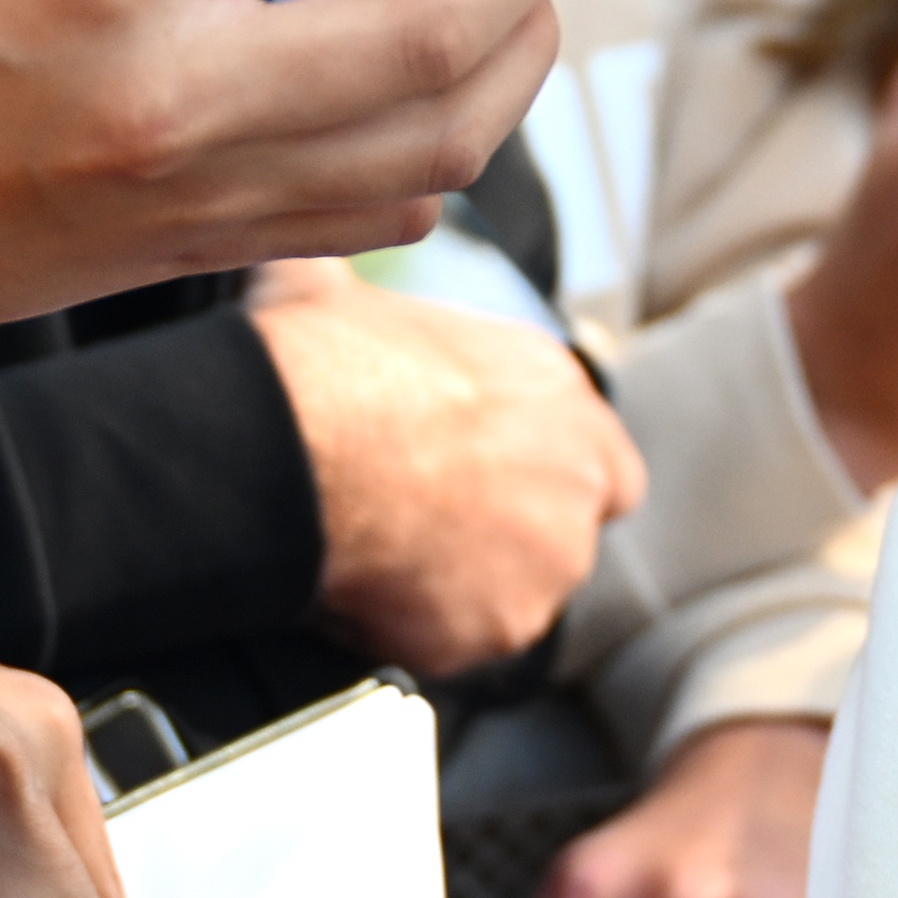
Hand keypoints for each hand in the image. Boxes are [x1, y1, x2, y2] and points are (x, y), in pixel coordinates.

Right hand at [250, 259, 644, 678]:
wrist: (293, 451)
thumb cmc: (323, 368)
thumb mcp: (334, 289)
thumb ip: (345, 281)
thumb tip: (298, 255)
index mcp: (556, 390)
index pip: (604, 463)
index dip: (549, 480)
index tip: (494, 485)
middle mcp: (575, 476)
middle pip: (561, 534)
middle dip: (503, 539)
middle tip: (424, 527)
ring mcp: (548, 558)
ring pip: (517, 594)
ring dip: (466, 588)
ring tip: (388, 558)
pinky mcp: (503, 626)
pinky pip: (465, 642)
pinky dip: (424, 630)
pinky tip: (370, 593)